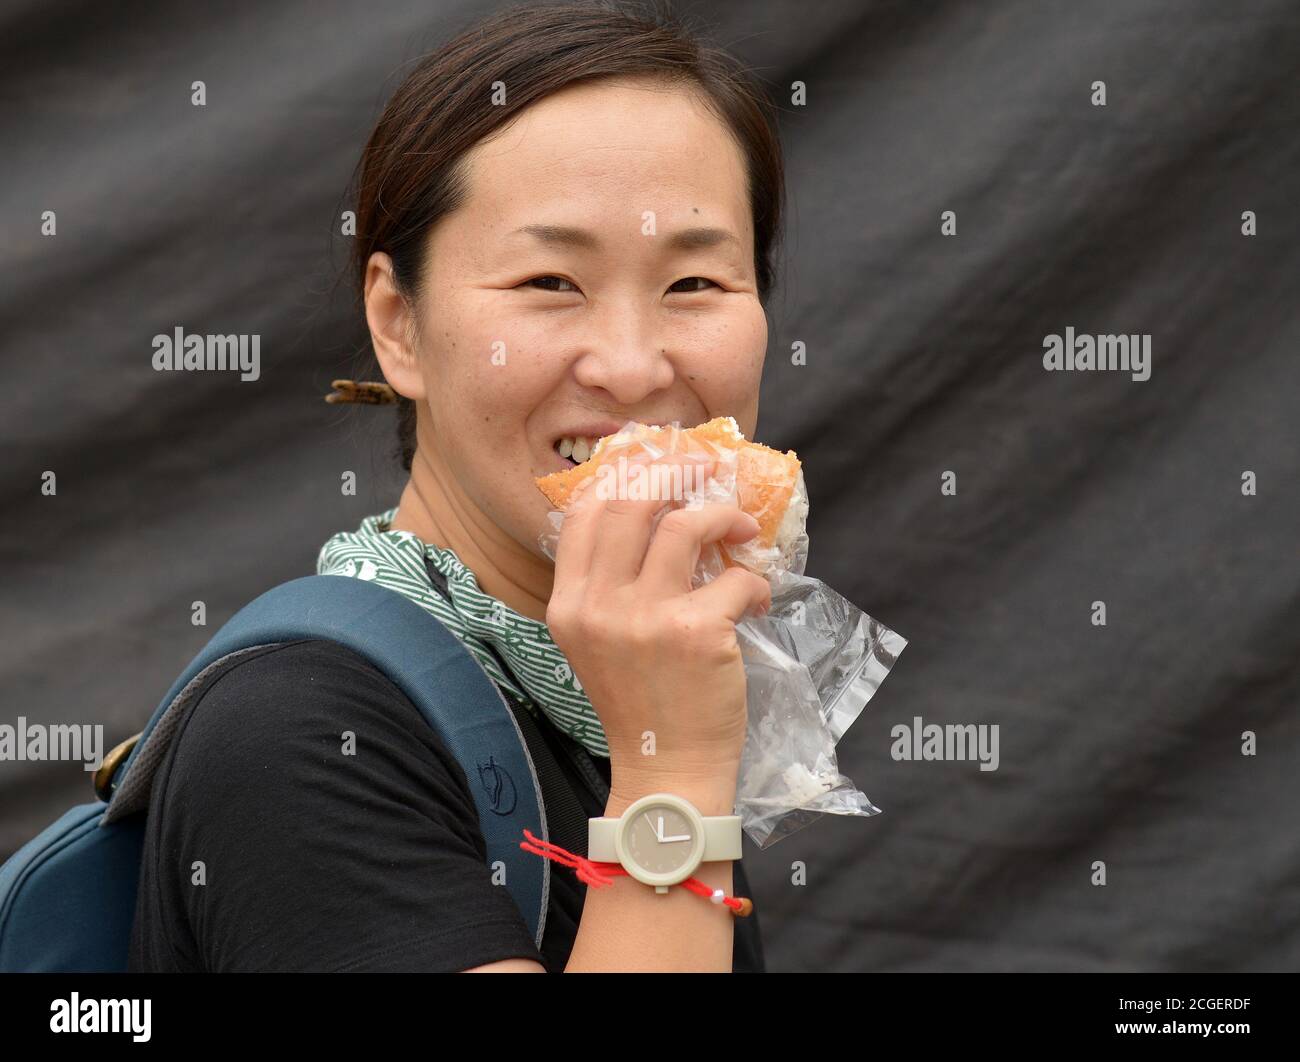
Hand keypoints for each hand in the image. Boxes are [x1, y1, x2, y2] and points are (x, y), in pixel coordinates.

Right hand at [546, 451, 770, 805]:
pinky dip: (756, 584)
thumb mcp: (599, 642)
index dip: (626, 477)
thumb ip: (610, 585)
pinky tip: (757, 602)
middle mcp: (599, 605)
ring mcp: (646, 617)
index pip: (587, 512)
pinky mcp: (697, 632)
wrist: (666, 770)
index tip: (659, 467)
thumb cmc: (640, 702)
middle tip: (707, 477)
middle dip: (677, 475)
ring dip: (724, 519)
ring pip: (687, 525)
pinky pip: (737, 578)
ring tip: (742, 532)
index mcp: (569, 604)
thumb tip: (658, 518)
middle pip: (632, 502)